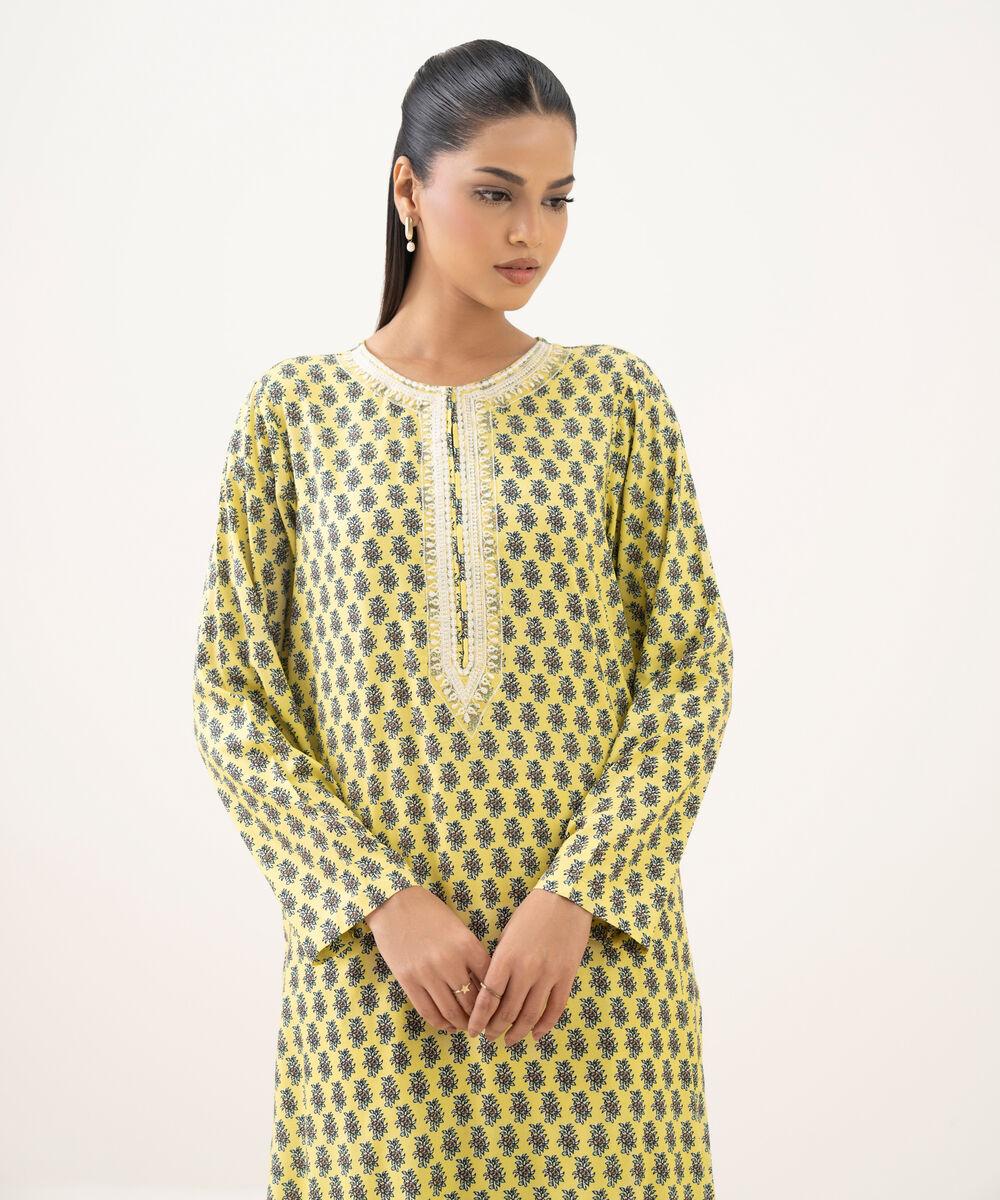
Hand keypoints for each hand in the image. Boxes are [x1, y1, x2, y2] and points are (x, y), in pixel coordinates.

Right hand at [365, 886, 491, 1033]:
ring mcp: (427, 973)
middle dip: (480, 1017)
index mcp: (467, 944)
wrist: (394, 903)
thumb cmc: (430, 913)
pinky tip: (447, 1024)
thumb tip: (484, 986)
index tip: (499, 1007)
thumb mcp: (458, 928)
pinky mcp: (408, 981)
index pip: (490, 982)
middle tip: (484, 1022)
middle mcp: (449, 961)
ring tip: (466, 1026)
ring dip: (461, 1024)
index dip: (497, 999)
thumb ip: (471, 955)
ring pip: (451, 1011)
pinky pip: (428, 1011)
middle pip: (472, 1001)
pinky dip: (440, 1023)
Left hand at [466, 888, 591, 1045]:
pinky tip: (536, 1034)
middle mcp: (526, 969)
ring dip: (518, 1033)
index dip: (479, 1020)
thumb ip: (500, 964)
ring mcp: (548, 974)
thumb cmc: (531, 913)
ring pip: (530, 1016)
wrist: (565, 898)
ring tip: (509, 1040)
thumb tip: (492, 993)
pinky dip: (544, 1026)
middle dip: (495, 1030)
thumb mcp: (507, 935)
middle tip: (489, 1037)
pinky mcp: (567, 976)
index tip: (472, 1032)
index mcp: (506, 957)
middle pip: (507, 1012)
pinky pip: (555, 1009)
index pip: (488, 999)